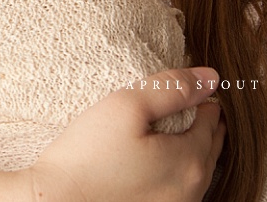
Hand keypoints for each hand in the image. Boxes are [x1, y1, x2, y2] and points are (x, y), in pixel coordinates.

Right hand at [31, 67, 224, 201]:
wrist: (54, 201)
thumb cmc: (87, 155)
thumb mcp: (126, 106)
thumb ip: (171, 88)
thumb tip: (211, 77)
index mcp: (191, 161)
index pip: (212, 118)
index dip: (201, 96)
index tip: (187, 85)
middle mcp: (192, 191)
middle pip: (211, 146)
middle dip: (203, 121)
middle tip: (188, 101)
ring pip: (198, 170)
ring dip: (193, 146)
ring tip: (177, 126)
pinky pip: (181, 188)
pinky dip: (178, 169)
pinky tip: (159, 160)